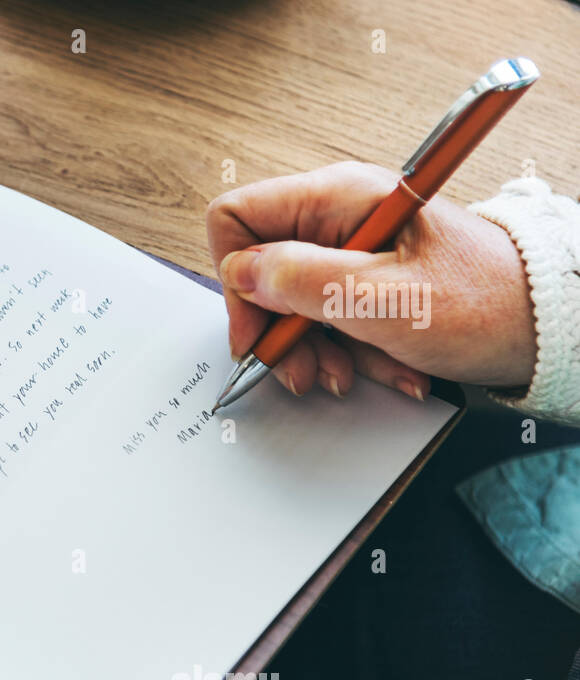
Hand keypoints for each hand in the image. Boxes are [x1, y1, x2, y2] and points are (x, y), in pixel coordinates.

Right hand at [206, 161, 537, 398]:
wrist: (549, 324)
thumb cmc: (486, 303)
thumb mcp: (386, 300)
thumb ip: (304, 282)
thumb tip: (243, 274)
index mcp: (338, 199)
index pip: (237, 218)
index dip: (237, 279)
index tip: (259, 331)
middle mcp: (338, 217)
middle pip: (263, 271)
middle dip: (280, 331)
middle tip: (306, 370)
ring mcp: (352, 249)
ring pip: (293, 304)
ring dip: (318, 351)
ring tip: (354, 374)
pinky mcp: (367, 279)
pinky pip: (330, 319)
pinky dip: (350, 352)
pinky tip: (385, 368)